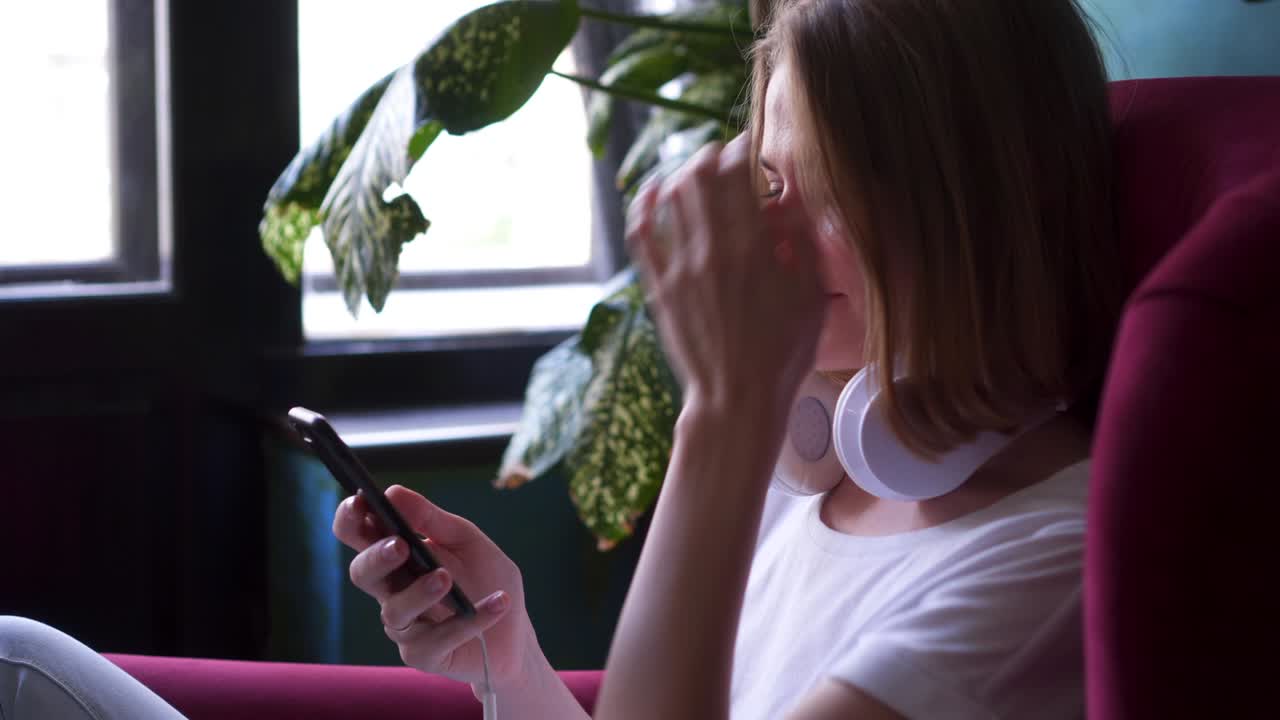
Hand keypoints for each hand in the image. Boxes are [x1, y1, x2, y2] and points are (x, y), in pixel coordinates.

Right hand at [333, 486, 534, 691]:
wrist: (514, 632)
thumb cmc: (485, 579)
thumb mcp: (466, 541)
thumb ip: (432, 519)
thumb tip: (393, 492)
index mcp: (397, 557)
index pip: (359, 536)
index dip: (350, 520)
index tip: (359, 503)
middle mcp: (393, 591)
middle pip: (363, 574)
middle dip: (377, 558)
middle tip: (400, 546)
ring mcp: (405, 626)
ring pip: (394, 611)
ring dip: (419, 592)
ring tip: (446, 578)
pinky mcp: (424, 656)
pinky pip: (438, 639)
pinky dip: (471, 620)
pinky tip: (498, 602)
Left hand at [625, 134, 825, 417]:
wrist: (737, 398)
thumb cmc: (783, 353)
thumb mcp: (811, 297)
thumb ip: (802, 242)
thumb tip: (791, 197)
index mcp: (753, 249)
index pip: (738, 174)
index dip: (741, 151)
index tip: (748, 148)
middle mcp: (712, 251)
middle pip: (700, 178)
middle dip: (709, 156)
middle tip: (720, 154)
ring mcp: (680, 269)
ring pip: (670, 198)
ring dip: (682, 174)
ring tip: (695, 170)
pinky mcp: (660, 288)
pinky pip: (642, 234)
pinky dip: (645, 205)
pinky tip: (654, 192)